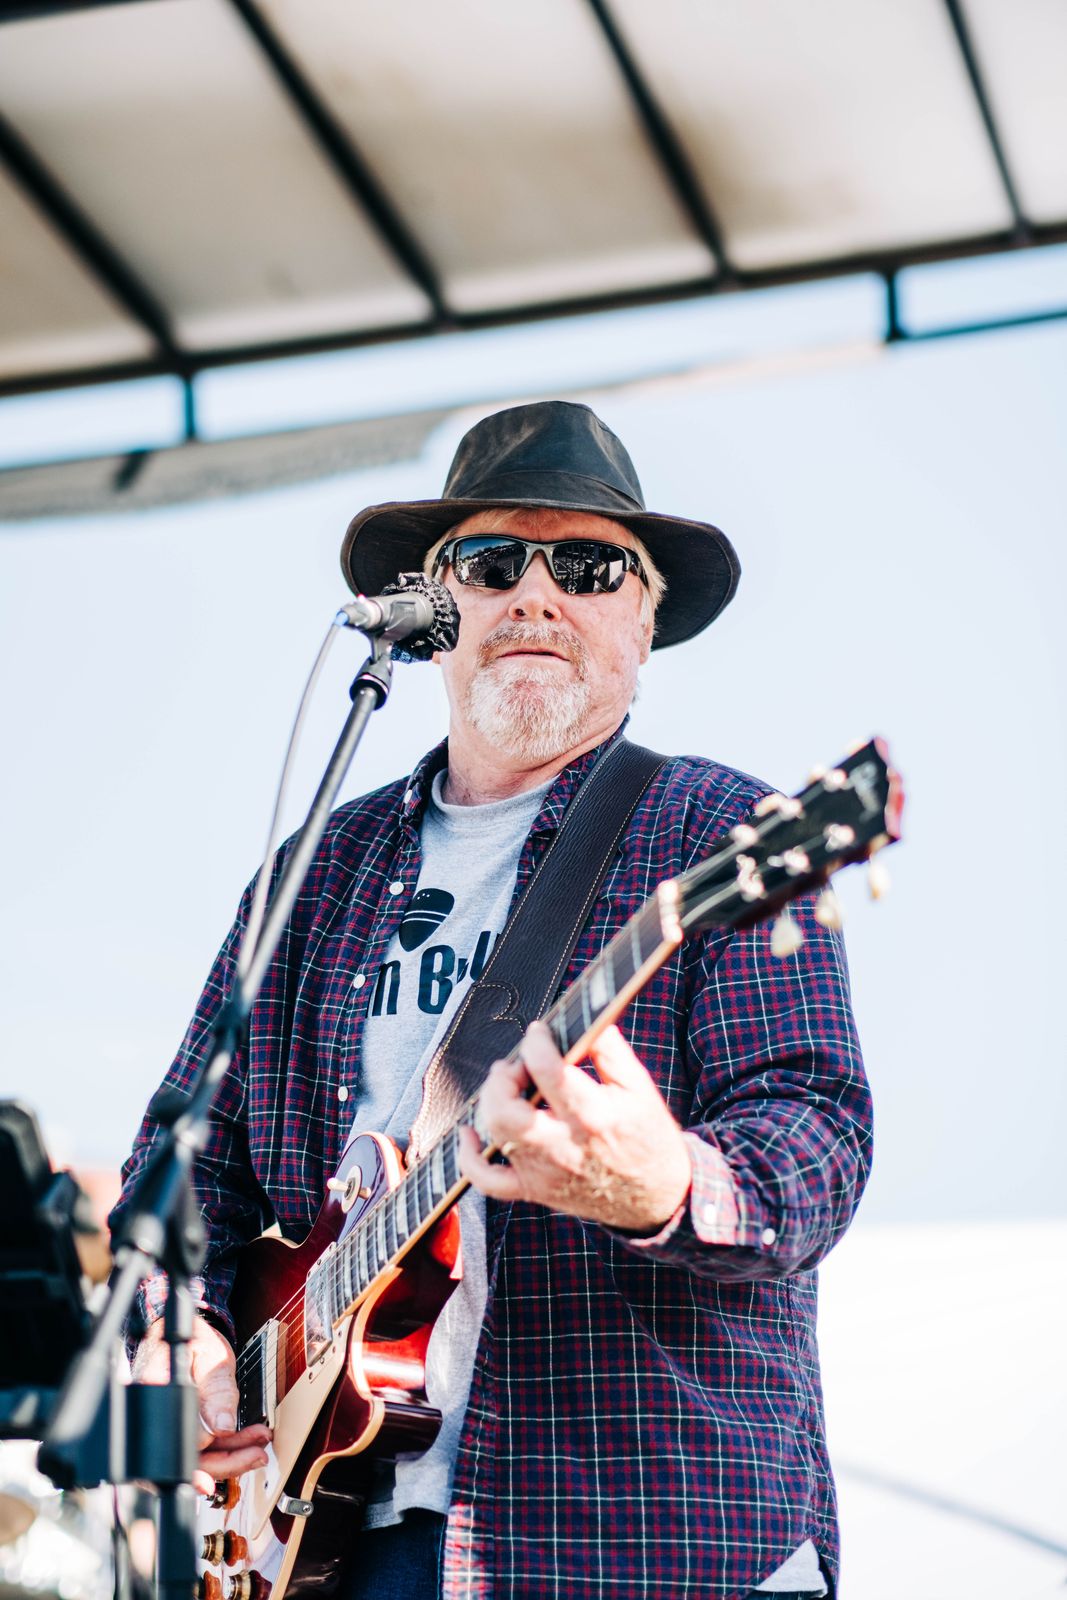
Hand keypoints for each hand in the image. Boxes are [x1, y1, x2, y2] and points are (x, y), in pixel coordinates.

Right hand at [132, 1312, 270, 1496]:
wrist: (189, 1334)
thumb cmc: (194, 1338)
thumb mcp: (211, 1356)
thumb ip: (216, 1391)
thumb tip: (221, 1428)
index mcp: (156, 1394)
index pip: (172, 1441)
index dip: (199, 1457)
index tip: (218, 1466)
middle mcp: (155, 1418)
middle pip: (185, 1459)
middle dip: (224, 1464)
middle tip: (255, 1455)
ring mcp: (167, 1427)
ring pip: (196, 1459)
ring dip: (230, 1458)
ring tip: (257, 1447)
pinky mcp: (180, 1430)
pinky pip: (201, 1450)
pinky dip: (225, 1450)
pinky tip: (246, 1442)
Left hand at [458, 1021, 691, 1231]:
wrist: (657, 1198)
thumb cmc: (648, 1139)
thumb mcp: (640, 1089)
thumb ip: (611, 1052)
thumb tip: (588, 1020)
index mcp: (594, 1117)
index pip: (549, 1073)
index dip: (536, 1043)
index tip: (539, 1032)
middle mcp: (565, 1147)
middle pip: (507, 1112)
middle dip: (502, 1079)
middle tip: (516, 1065)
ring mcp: (545, 1173)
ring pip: (497, 1136)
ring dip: (491, 1102)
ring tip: (507, 1086)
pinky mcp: (535, 1191)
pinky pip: (489, 1182)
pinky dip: (470, 1158)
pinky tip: (470, 1134)